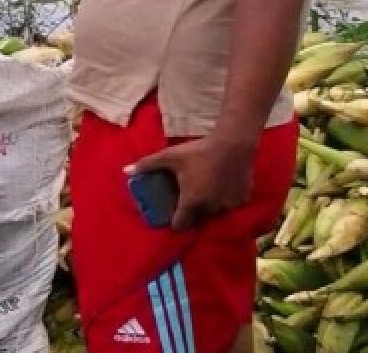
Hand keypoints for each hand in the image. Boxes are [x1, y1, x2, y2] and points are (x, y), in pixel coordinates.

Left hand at [127, 136, 256, 230]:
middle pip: (198, 218)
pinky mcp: (242, 200)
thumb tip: (125, 171)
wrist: (233, 142)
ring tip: (208, 188)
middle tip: (191, 195)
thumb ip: (147, 165)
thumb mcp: (170, 156)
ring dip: (211, 205)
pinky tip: (223, 184)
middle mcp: (210, 209)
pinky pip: (231, 205)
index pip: (180, 225)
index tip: (174, 211)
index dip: (175, 220)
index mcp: (191, 202)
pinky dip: (227, 199)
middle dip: (194, 210)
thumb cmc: (198, 151)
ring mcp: (228, 206)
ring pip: (216, 212)